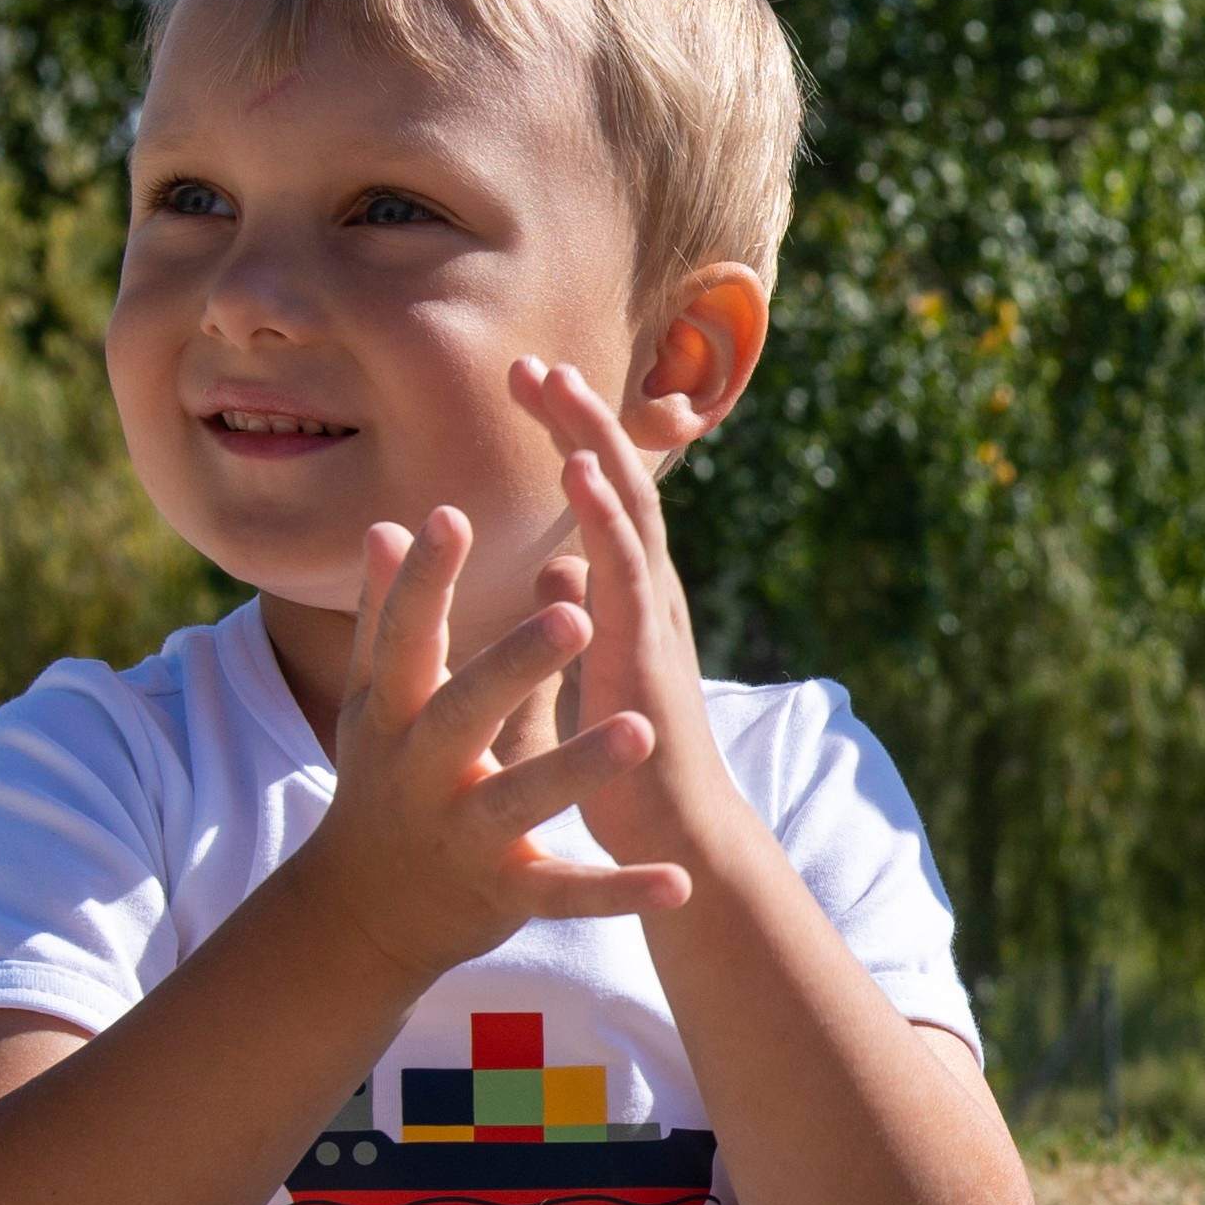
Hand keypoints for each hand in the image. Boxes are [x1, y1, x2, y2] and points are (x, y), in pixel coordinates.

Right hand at [282, 506, 698, 984]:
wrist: (364, 910)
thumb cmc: (383, 776)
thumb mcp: (378, 701)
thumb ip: (392, 616)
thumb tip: (387, 525)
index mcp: (393, 715)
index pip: (406, 636)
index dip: (425, 578)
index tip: (452, 514)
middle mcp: (423, 771)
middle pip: (465, 710)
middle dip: (515, 664)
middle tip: (576, 616)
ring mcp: (463, 833)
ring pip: (523, 798)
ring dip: (579, 766)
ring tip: (640, 731)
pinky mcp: (504, 891)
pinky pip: (567, 892)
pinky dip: (621, 891)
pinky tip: (679, 881)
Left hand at [510, 357, 743, 869]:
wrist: (677, 840)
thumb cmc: (632, 767)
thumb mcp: (592, 670)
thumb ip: (579, 612)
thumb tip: (555, 563)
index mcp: (630, 597)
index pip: (601, 498)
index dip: (569, 438)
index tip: (527, 386)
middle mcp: (650, 593)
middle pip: (618, 484)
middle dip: (578, 420)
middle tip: (532, 363)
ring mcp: (656, 617)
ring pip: (629, 509)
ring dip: (591, 442)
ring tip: (555, 386)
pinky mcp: (649, 650)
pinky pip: (627, 567)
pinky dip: (603, 512)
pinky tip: (578, 470)